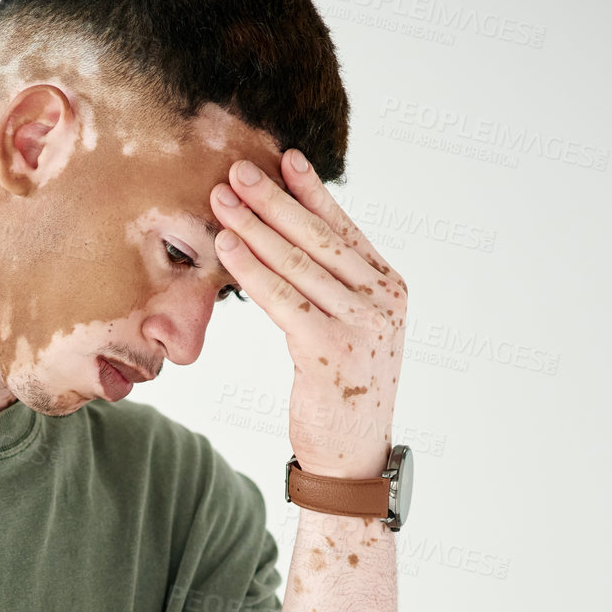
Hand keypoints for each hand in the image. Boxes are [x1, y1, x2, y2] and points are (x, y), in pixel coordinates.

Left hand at [211, 152, 406, 475]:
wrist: (351, 454)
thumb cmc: (342, 391)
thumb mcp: (348, 330)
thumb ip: (333, 288)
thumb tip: (291, 243)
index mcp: (389, 289)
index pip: (343, 229)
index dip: (312, 192)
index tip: (284, 158)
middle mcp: (382, 301)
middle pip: (318, 239)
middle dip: (274, 200)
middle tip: (237, 170)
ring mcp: (361, 324)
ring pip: (297, 265)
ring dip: (254, 228)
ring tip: (222, 200)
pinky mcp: (331, 350)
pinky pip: (283, 300)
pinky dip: (252, 270)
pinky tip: (227, 248)